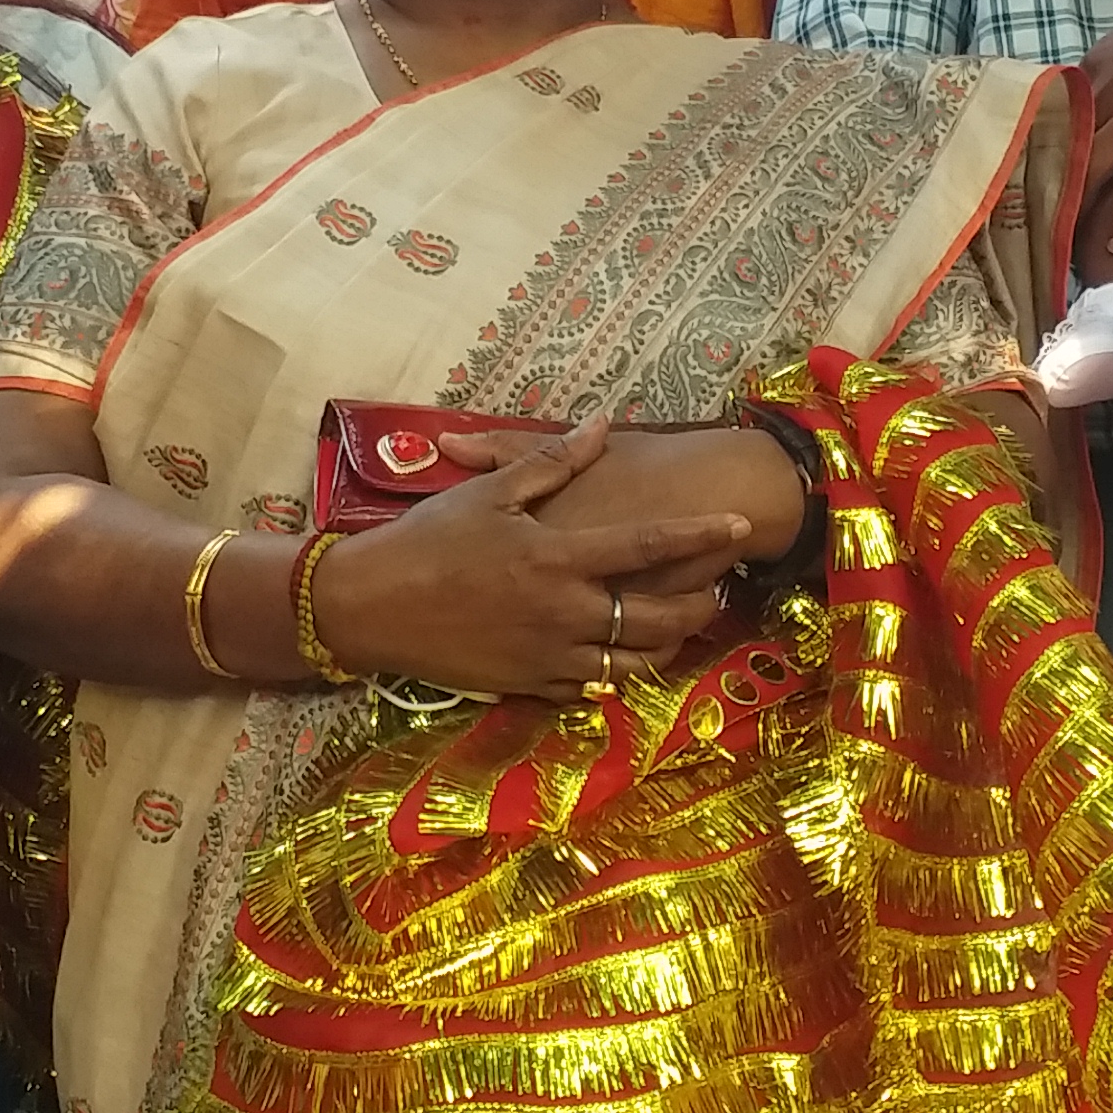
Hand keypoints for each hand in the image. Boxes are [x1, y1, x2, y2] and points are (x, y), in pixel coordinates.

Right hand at [317, 418, 749, 699]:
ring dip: (666, 645)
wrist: (371, 608)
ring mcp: (548, 657)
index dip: (701, 535)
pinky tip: (624, 655)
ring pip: (632, 663)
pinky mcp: (528, 686)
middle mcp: (564, 614)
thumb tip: (599, 425)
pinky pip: (590, 687)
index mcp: (558, 559)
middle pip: (657, 620)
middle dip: (698, 606)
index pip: (649, 545)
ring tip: (681, 624)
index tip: (741, 524)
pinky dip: (617, 672)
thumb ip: (552, 461)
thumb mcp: (490, 492)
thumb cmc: (428, 540)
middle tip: (716, 589)